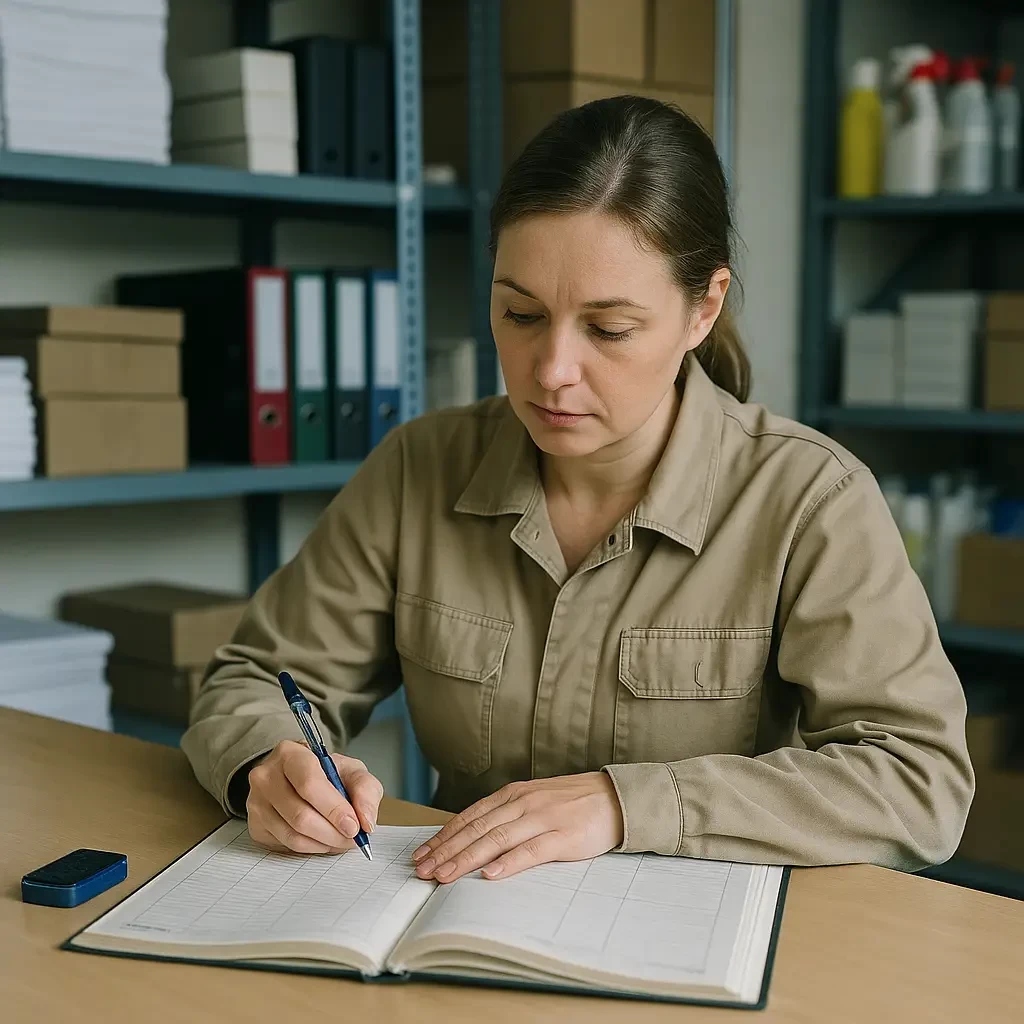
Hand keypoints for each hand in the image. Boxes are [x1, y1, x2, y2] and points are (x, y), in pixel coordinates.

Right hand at [246, 739, 383, 854]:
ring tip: (341, 839)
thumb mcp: (352, 771)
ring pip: (292, 835)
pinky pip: (285, 846)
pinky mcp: (255, 826)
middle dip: (333, 833)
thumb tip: (366, 821)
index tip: (354, 826)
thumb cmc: (327, 774)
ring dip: (324, 844)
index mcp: (290, 753)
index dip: (334, 809)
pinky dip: (311, 848)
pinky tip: (323, 839)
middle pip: (300, 815)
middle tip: (353, 838)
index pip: (309, 784)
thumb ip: (365, 790)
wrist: (298, 778)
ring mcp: (256, 802)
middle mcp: (266, 776)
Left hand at [412, 772, 623, 882]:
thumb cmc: (571, 803)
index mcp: (513, 795)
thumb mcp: (533, 801)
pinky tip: (489, 875)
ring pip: (496, 839)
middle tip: (422, 870)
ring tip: (445, 875)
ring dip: (466, 859)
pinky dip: (508, 863)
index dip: (444, 836)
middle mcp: (523, 803)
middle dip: (446, 850)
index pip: (470, 817)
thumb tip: (472, 838)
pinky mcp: (563, 836)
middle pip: (477, 829)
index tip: (422, 854)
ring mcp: (542, 819)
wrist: (614, 797)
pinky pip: (531, 851)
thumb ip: (507, 816)